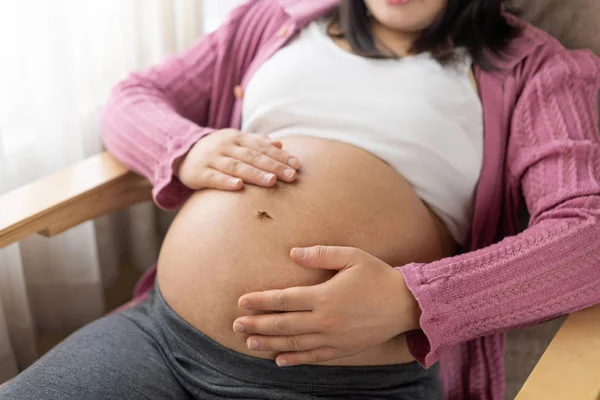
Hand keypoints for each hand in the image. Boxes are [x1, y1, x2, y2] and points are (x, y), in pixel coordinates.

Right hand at [176, 129, 299, 189]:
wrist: (181, 153)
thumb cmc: (217, 150)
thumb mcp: (235, 141)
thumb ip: (257, 142)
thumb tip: (280, 145)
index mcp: (236, 137)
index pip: (262, 146)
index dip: (280, 156)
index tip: (297, 165)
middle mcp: (225, 146)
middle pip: (253, 157)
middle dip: (273, 166)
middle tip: (291, 176)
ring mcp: (211, 159)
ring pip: (236, 166)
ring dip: (255, 174)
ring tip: (272, 182)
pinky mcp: (198, 173)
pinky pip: (214, 178)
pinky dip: (226, 182)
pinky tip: (238, 187)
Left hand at [233, 246, 420, 366]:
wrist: (405, 304)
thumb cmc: (377, 276)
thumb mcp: (351, 256)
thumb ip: (320, 255)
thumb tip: (292, 254)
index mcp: (324, 296)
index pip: (284, 300)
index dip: (260, 301)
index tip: (241, 302)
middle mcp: (325, 320)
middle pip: (283, 325)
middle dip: (257, 325)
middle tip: (236, 325)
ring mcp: (333, 338)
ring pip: (294, 343)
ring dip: (270, 344)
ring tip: (250, 343)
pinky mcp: (343, 349)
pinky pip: (314, 357)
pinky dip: (295, 360)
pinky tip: (280, 360)